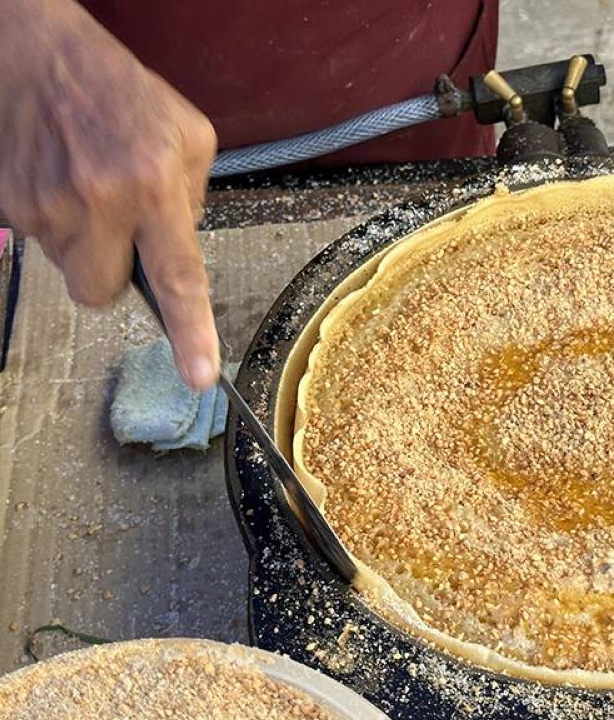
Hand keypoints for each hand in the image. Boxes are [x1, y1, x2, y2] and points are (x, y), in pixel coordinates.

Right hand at [0, 0, 219, 388]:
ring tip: (88, 185)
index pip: (177, 276)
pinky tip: (61, 178)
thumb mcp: (189, 137)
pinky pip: (39, 242)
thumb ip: (193, 201)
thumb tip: (179, 255)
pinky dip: (55, 221)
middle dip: (112, 273)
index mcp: (155, 185)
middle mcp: (99, 201)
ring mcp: (45, 206)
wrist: (37, 52)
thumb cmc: (121, 94)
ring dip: (84, 242)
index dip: (190, 332)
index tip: (198, 375)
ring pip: (70, 269)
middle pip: (100, 293)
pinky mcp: (8, 204)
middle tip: (118, 226)